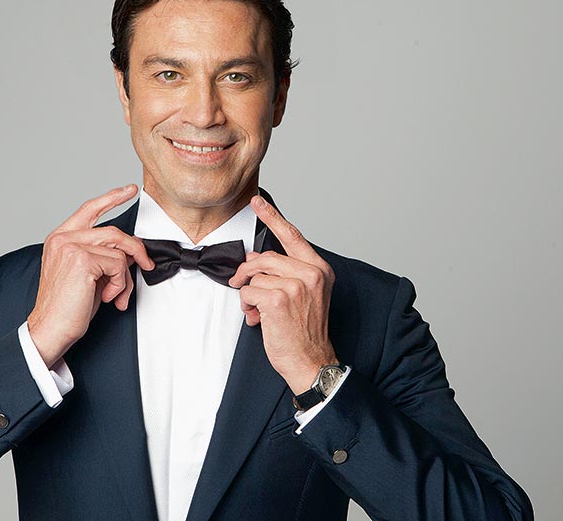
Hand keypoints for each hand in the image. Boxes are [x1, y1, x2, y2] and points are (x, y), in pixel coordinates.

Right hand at [27, 185, 154, 367]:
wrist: (51, 328)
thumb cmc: (67, 306)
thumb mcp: (88, 274)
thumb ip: (104, 255)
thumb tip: (130, 251)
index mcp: (60, 238)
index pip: (90, 208)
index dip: (112, 198)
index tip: (129, 190)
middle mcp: (63, 238)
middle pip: (114, 231)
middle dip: (136, 250)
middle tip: (146, 265)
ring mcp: (71, 247)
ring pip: (119, 249)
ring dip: (124, 276)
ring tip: (115, 293)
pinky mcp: (82, 260)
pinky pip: (118, 265)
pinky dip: (119, 284)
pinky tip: (106, 296)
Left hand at [228, 195, 337, 394]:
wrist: (311, 361)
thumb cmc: (305, 331)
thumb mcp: (305, 295)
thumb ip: (286, 274)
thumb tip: (255, 262)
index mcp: (319, 269)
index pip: (292, 235)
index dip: (272, 217)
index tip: (257, 202)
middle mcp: (311, 274)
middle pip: (265, 257)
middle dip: (248, 271)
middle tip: (242, 284)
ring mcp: (296, 285)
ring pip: (255, 275)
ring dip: (248, 292)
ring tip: (255, 308)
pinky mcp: (278, 299)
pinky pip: (248, 291)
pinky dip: (246, 305)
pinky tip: (257, 317)